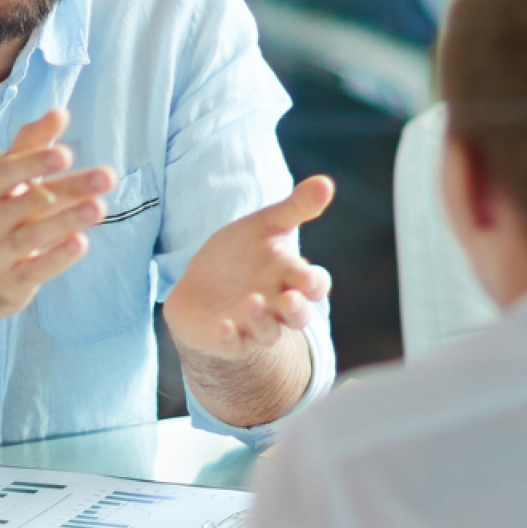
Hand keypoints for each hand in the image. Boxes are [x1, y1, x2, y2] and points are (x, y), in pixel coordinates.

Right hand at [0, 108, 116, 345]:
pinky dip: (57, 257)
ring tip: (99, 207)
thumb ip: (29, 148)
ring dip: (68, 220)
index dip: (35, 161)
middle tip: (106, 176)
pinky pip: (36, 269)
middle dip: (70, 188)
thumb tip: (60, 111)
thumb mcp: (1, 186)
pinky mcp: (12, 283)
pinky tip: (80, 243)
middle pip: (31, 201)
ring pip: (35, 235)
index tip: (66, 153)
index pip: (8, 171)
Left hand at [164, 176, 333, 359]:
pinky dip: (230, 339)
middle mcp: (278, 307)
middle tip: (290, 299)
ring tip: (252, 302)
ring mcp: (252, 326)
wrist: (200, 285)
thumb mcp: (264, 226)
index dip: (312, 282)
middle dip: (297, 310)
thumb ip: (294, 208)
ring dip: (262, 320)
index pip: (314, 285)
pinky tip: (223, 326)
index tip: (305, 274)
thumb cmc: (240, 255)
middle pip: (299, 316)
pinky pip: (232, 346)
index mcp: (291, 279)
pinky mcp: (226, 340)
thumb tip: (326, 182)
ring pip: (268, 333)